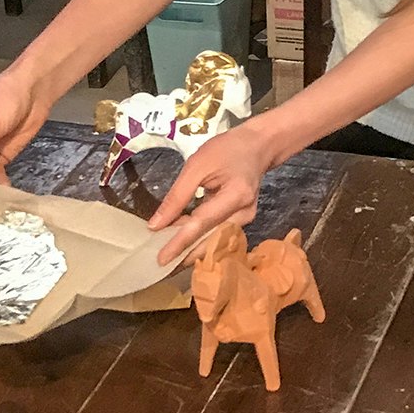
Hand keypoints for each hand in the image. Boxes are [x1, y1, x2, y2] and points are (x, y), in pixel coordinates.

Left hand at [149, 122, 274, 267]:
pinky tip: (180, 238)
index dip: (180, 242)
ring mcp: (246, 220)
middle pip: (210, 240)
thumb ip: (177, 196)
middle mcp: (244, 214)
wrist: (257, 146)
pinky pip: (217, 234)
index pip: (202, 224)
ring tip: (166, 252)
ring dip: (190, 247)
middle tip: (160, 266)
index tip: (161, 259)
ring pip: (213, 241)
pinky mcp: (242, 221)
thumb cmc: (226, 150)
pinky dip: (198, 238)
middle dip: (184, 254)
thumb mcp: (197, 166)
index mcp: (236, 196)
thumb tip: (156, 225)